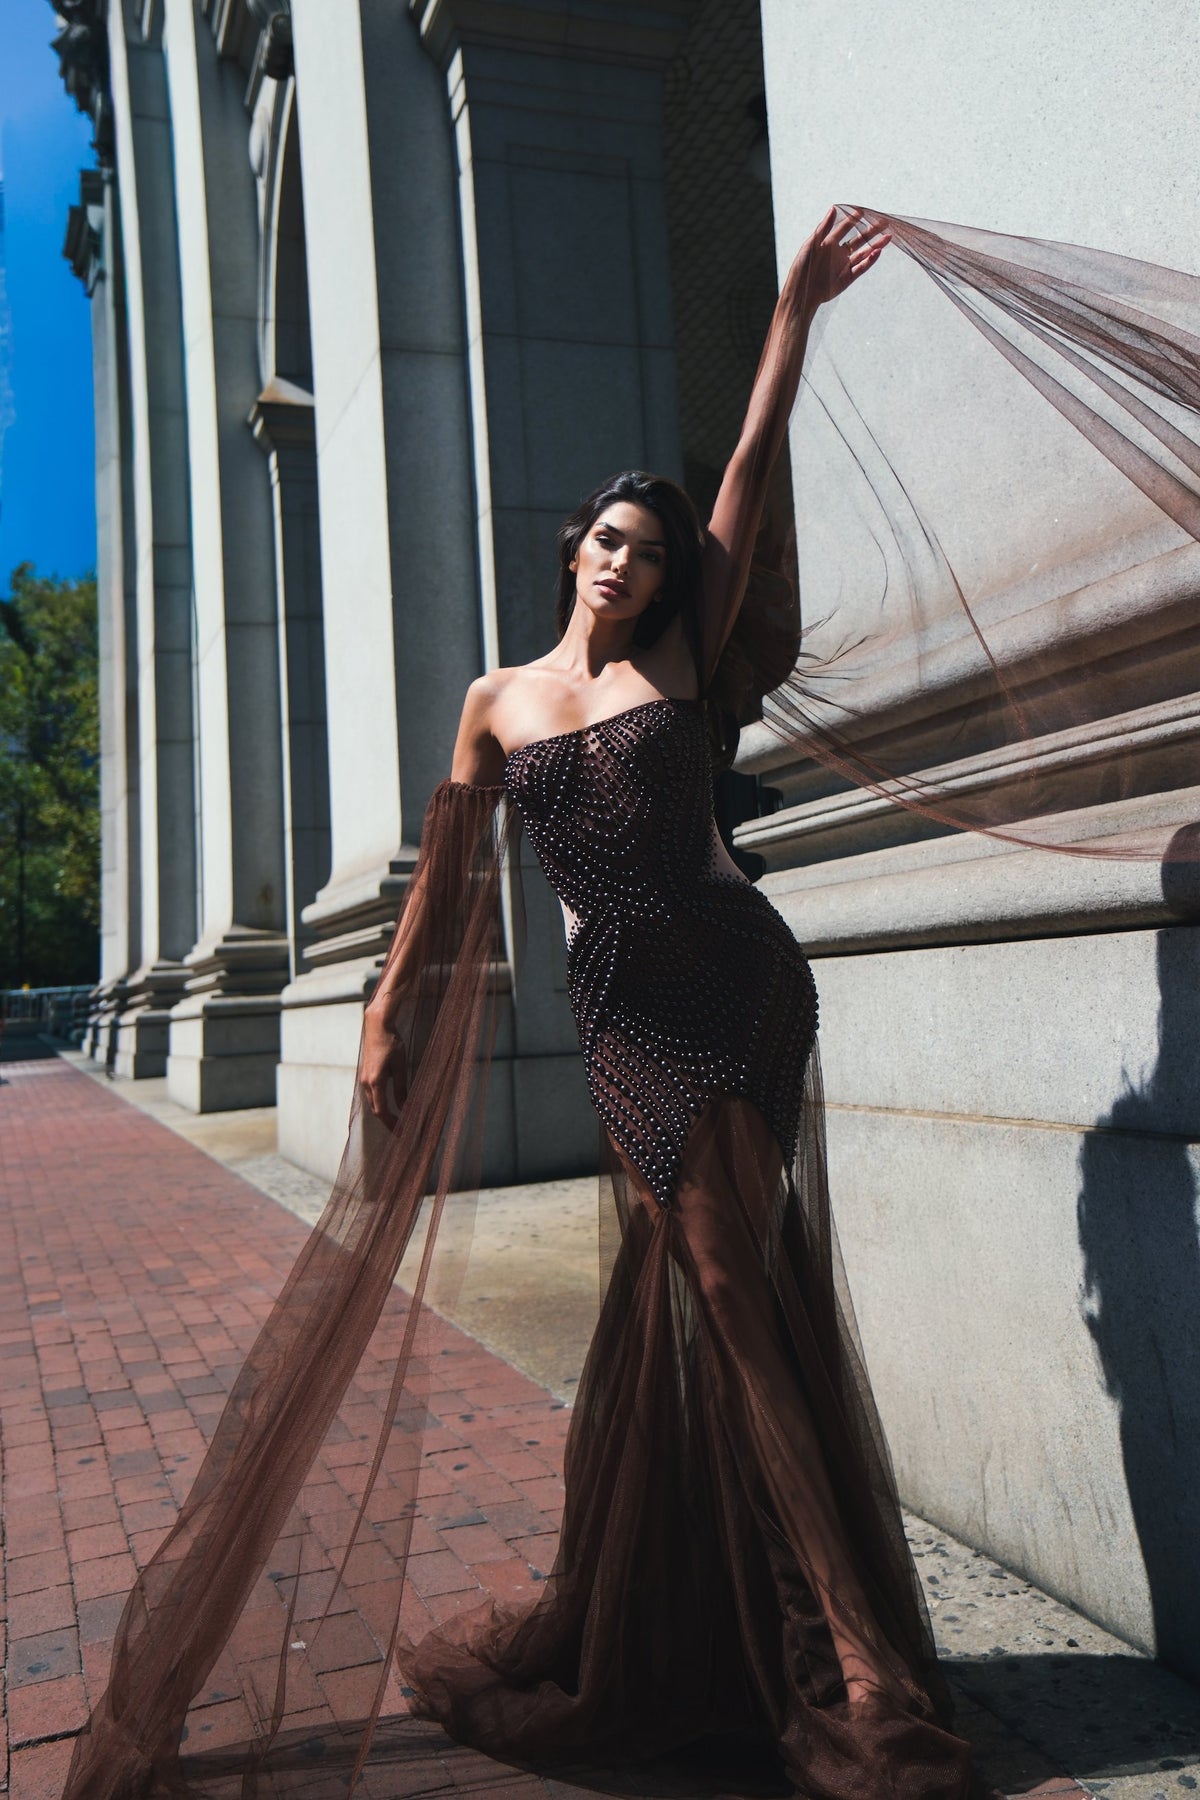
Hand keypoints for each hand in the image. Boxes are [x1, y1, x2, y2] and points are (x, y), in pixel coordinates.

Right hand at [360, 1006, 407, 1129]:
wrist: (377, 1025)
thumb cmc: (391, 1043)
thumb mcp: (400, 1066)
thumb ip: (401, 1088)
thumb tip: (405, 1107)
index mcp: (375, 1082)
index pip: (382, 1111)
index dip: (392, 1124)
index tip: (402, 1132)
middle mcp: (366, 1083)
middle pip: (376, 1110)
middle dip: (389, 1121)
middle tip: (402, 1130)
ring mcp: (363, 1078)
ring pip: (373, 1102)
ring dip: (384, 1112)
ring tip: (398, 1120)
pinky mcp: (365, 1074)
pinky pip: (372, 1094)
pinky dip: (381, 1103)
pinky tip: (391, 1105)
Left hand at [804, 206, 889, 306]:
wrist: (801, 292)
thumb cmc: (802, 267)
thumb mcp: (811, 244)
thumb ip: (823, 228)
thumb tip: (833, 209)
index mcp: (829, 243)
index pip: (844, 228)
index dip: (853, 220)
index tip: (864, 211)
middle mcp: (838, 253)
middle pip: (859, 240)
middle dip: (871, 231)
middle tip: (884, 222)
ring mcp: (844, 266)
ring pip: (863, 253)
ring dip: (875, 246)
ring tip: (888, 237)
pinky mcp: (847, 278)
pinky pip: (861, 268)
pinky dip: (869, 261)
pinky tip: (877, 253)